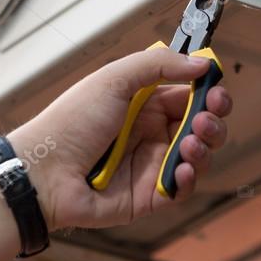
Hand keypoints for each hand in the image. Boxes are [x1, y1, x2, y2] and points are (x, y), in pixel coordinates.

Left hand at [9, 49, 232, 231]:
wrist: (44, 171)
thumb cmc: (71, 121)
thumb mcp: (114, 79)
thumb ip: (159, 65)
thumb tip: (202, 63)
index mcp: (145, 105)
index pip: (189, 96)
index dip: (208, 93)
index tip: (216, 90)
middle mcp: (152, 134)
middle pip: (201, 127)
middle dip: (213, 121)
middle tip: (208, 117)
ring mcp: (151, 166)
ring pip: (197, 157)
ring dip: (204, 147)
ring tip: (190, 142)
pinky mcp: (148, 197)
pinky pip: (181, 189)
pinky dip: (189, 178)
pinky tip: (182, 167)